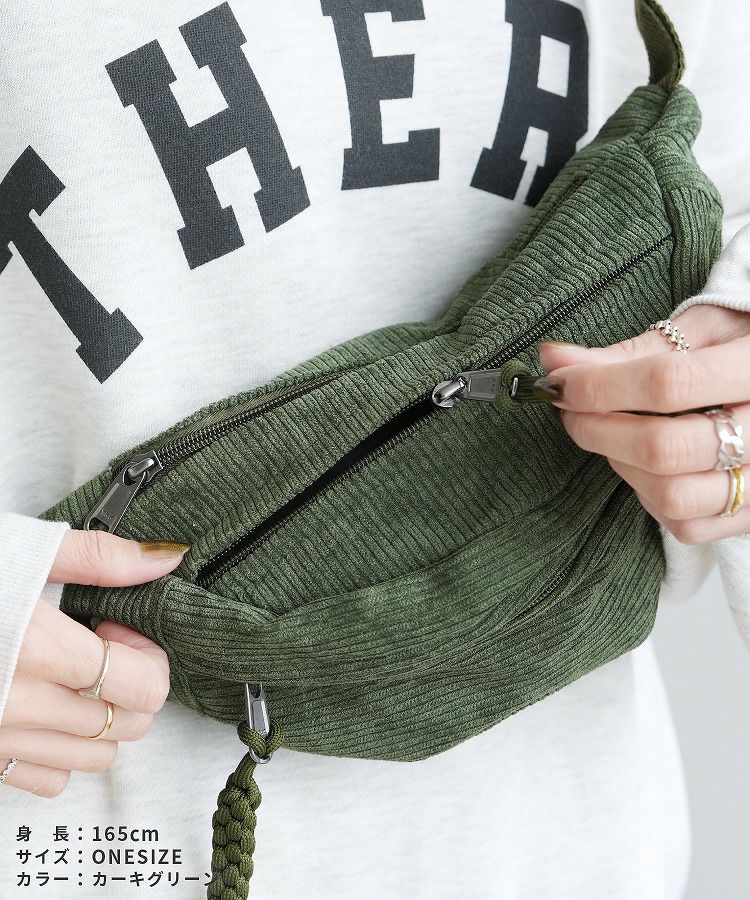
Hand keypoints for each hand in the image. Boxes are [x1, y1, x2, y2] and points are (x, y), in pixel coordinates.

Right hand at [0, 530, 187, 796]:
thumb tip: (166, 559)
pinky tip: (44, 706)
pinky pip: (45, 780)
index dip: (148, 655)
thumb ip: (100, 559)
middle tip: (101, 646)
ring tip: (74, 675)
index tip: (118, 626)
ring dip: (102, 718)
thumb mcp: (24, 549)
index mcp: (39, 649)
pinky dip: (60, 750)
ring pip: (94, 759)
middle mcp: (17, 706)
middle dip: (132, 684)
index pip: (143, 687)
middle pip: (127, 724)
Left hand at [537, 304, 749, 544]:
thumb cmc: (745, 348)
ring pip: (672, 496)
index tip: (560, 382)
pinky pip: (688, 526)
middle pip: (662, 448)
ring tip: (616, 438)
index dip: (599, 385)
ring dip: (623, 467)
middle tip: (572, 411)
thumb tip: (554, 358)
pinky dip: (652, 500)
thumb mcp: (706, 331)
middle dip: (596, 430)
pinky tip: (648, 469)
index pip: (667, 383)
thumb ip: (633, 350)